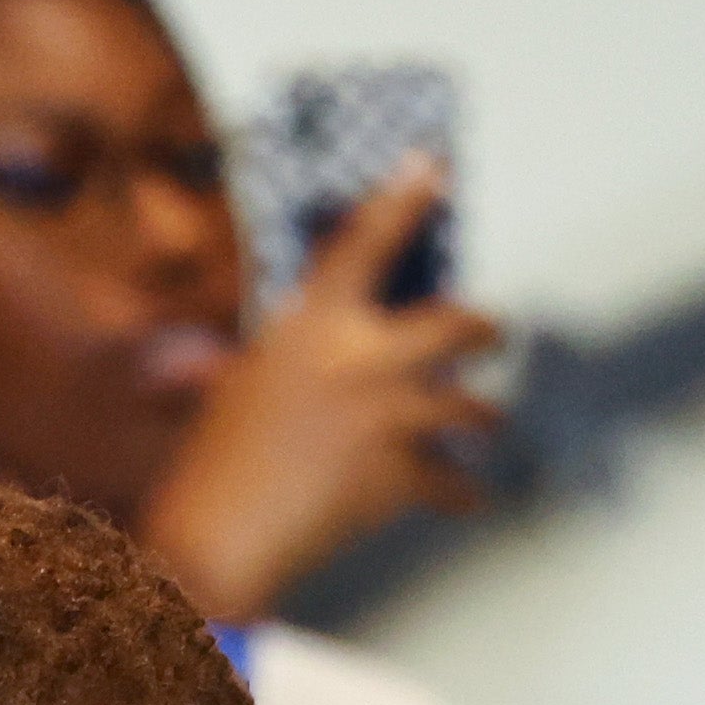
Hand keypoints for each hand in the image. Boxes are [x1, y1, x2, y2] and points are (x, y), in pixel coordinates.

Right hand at [133, 166, 501, 625]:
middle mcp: (362, 358)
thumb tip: (275, 360)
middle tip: (493, 335)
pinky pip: (452, 481)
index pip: (364, 244)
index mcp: (312, 326)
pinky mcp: (403, 473)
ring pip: (470, 408)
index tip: (430, 166)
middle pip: (456, 324)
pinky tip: (467, 497)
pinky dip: (459, 492)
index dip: (402, 199)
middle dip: (484, 332)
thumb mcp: (235, 388)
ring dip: (482, 419)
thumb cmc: (210, 465)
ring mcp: (390, 416)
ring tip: (488, 425)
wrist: (218, 539)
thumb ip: (275, 362)